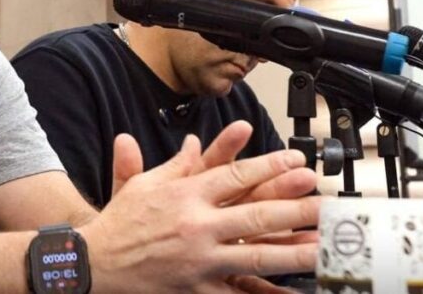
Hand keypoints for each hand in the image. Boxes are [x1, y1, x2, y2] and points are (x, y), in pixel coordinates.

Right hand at [87, 121, 319, 292]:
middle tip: (326, 206)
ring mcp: (199, 260)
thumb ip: (176, 164)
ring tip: (324, 248)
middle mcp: (196, 225)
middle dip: (296, 209)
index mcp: (185, 194)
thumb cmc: (120, 222)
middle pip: (255, 214)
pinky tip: (291, 292)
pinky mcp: (196, 289)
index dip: (270, 167)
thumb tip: (196, 143)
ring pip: (255, 256)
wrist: (95, 263)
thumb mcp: (144, 184)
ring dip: (294, 251)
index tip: (298, 163)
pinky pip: (238, 293)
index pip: (236, 176)